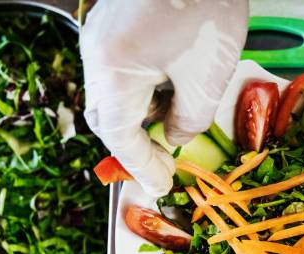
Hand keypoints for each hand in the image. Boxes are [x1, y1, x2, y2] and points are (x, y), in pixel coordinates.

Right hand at [80, 0, 247, 195]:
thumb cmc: (205, 10)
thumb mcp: (205, 79)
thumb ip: (188, 121)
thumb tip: (174, 138)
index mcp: (112, 70)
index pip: (119, 136)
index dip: (141, 166)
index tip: (160, 186)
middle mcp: (97, 54)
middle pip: (108, 116)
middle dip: (136, 145)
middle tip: (164, 165)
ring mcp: (103, 37)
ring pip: (115, 94)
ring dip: (141, 116)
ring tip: (174, 127)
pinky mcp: (116, 26)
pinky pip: (122, 71)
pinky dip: (144, 91)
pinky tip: (171, 91)